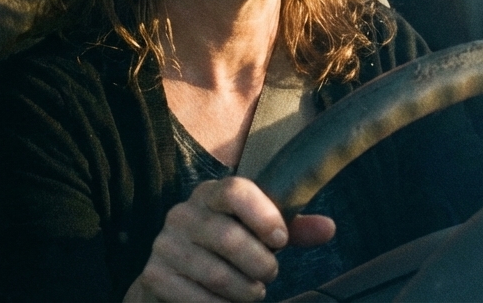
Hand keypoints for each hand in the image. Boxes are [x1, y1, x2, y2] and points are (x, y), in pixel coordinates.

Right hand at [124, 176, 334, 301]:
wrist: (175, 272)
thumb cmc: (228, 247)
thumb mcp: (258, 232)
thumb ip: (293, 228)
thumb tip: (329, 228)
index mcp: (211, 193)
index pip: (236, 191)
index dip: (264, 217)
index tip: (280, 241)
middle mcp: (183, 214)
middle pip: (230, 238)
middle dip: (261, 265)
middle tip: (269, 275)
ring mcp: (165, 245)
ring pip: (217, 274)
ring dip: (245, 291)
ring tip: (254, 292)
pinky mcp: (154, 276)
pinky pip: (197, 298)